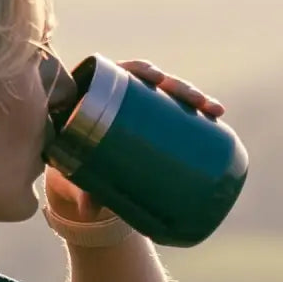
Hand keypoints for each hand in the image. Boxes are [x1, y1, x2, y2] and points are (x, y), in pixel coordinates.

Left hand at [43, 59, 225, 222]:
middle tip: (198, 102)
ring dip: (195, 98)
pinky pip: (173, 112)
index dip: (141, 70)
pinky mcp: (149, 123)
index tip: (158, 78)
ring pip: (169, 95)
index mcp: (94, 94)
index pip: (121, 73)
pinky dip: (193, 113)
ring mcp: (136, 108)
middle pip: (154, 82)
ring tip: (216, 110)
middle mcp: (119, 95)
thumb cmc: (66, 166)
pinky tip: (215, 116)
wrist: (72, 174)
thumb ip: (78, 188)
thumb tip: (87, 211)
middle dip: (181, 87)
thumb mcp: (71, 174)